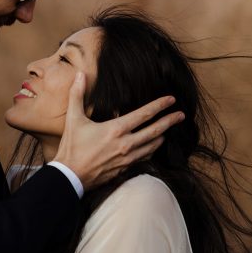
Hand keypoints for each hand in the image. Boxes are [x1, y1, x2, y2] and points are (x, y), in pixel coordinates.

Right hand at [53, 72, 184, 189]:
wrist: (70, 177)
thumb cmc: (72, 148)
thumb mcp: (73, 119)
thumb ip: (77, 95)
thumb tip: (80, 75)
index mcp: (116, 129)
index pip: (144, 114)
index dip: (160, 105)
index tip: (171, 99)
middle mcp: (126, 144)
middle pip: (155, 130)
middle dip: (170, 121)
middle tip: (181, 115)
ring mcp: (127, 158)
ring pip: (153, 146)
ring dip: (162, 136)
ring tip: (168, 130)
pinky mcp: (125, 168)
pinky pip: (145, 157)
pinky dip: (152, 150)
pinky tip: (154, 146)